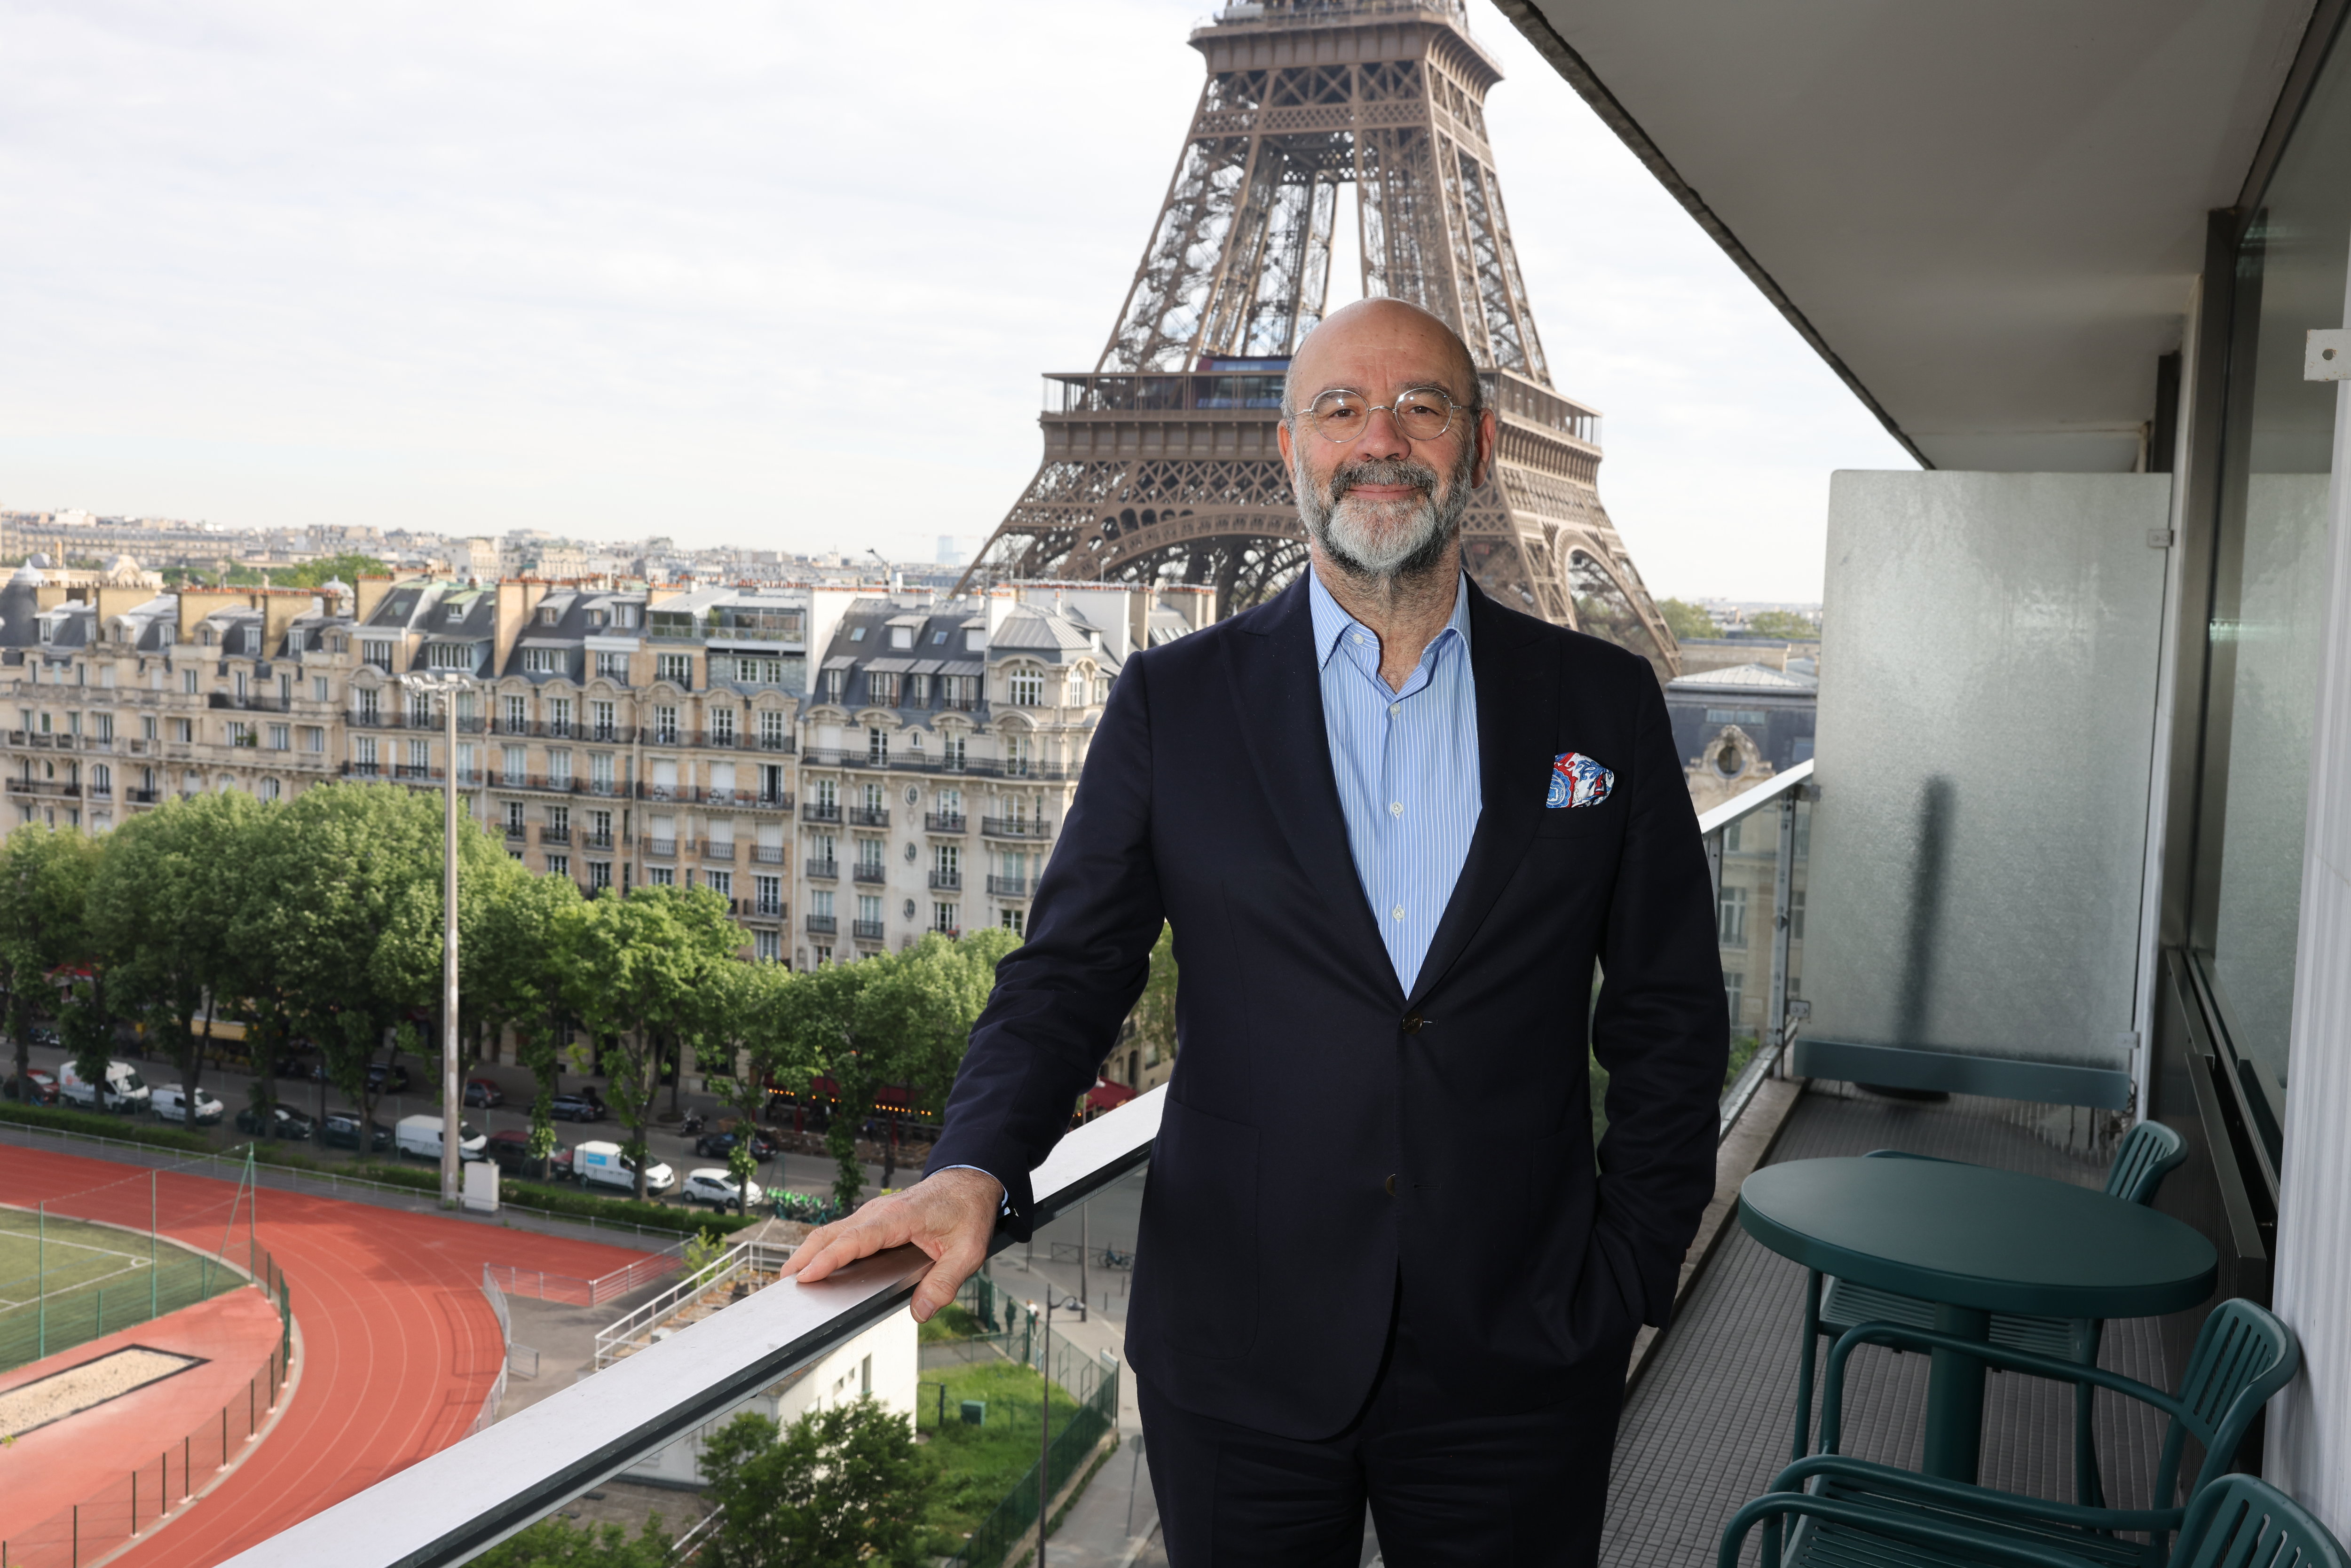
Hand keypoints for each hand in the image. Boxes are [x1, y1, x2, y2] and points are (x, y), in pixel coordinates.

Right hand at [779, 1166, 1001, 1323]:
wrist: (970, 1180)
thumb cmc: (969, 1212)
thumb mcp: (968, 1251)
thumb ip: (945, 1282)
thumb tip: (920, 1312)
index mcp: (898, 1217)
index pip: (855, 1239)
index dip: (829, 1258)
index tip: (806, 1276)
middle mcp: (879, 1212)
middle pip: (832, 1234)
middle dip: (805, 1257)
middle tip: (784, 1285)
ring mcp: (874, 1214)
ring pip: (833, 1232)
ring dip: (810, 1252)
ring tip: (791, 1279)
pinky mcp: (874, 1219)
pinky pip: (843, 1233)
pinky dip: (824, 1248)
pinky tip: (817, 1266)